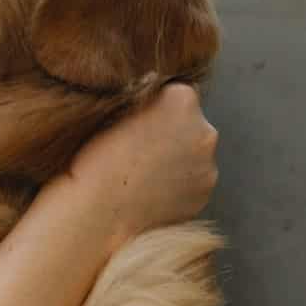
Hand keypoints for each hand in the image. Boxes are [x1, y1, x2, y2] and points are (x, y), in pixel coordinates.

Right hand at [61, 83, 218, 250]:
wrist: (99, 214)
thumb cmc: (96, 158)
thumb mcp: (114, 110)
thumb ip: (145, 99)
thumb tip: (154, 99)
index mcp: (182, 99)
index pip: (177, 92)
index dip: (156, 105)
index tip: (136, 120)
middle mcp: (204, 130)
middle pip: (190, 122)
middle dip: (171, 130)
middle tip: (138, 147)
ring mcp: (208, 166)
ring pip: (193, 153)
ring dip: (175, 157)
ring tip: (142, 173)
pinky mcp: (204, 195)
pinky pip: (192, 180)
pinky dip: (177, 182)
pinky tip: (150, 190)